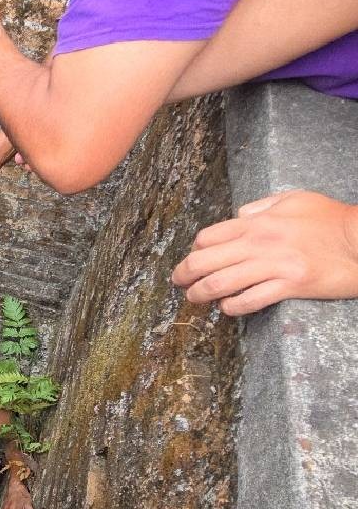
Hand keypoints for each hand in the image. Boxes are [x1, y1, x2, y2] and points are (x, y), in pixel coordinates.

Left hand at [173, 191, 357, 315]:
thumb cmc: (331, 220)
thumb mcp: (294, 200)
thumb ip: (262, 207)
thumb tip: (240, 215)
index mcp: (257, 222)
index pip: (207, 238)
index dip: (193, 251)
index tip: (192, 260)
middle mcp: (259, 243)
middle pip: (204, 261)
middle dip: (183, 274)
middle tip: (178, 283)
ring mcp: (273, 265)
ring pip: (219, 283)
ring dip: (199, 294)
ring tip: (193, 299)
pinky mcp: (290, 285)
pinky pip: (249, 300)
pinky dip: (231, 306)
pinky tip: (226, 308)